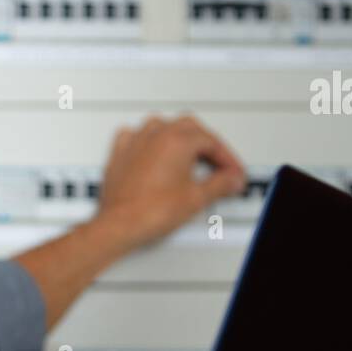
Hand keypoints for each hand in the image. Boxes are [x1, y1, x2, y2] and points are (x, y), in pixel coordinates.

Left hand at [90, 113, 246, 253]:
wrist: (119, 225)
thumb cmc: (148, 211)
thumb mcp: (196, 198)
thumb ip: (220, 184)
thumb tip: (231, 179)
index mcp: (177, 141)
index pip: (211, 141)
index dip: (226, 157)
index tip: (232, 171)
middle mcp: (155, 135)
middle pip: (189, 127)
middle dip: (207, 143)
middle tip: (217, 163)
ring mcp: (135, 142)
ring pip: (162, 126)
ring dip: (179, 136)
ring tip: (190, 154)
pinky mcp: (120, 153)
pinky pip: (135, 135)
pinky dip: (148, 139)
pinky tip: (152, 148)